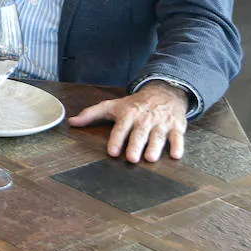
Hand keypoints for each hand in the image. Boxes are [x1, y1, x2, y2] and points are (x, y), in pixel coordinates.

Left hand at [68, 82, 188, 162]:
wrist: (164, 92)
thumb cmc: (134, 104)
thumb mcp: (112, 105)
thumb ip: (91, 114)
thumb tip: (71, 122)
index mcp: (128, 114)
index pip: (120, 128)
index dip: (116, 139)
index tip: (112, 152)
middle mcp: (144, 118)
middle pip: (139, 133)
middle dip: (135, 145)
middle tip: (131, 158)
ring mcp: (161, 122)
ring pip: (158, 136)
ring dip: (154, 147)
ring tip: (150, 158)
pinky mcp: (176, 126)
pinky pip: (178, 137)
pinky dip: (178, 145)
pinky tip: (176, 155)